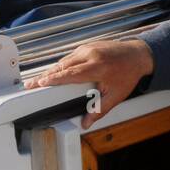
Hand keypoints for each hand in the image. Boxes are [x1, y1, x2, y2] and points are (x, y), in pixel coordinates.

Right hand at [23, 37, 154, 129]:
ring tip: (40, 81)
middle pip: (62, 66)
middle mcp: (91, 55)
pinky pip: (71, 56)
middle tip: (31, 84)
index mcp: (97, 67)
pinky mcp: (87, 46)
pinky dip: (62, 65)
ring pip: (65, 60)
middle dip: (46, 75)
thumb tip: (86, 123)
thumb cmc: (128, 74)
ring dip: (53, 70)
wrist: (138, 55)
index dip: (53, 79)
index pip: (70, 73)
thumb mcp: (116, 95)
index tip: (40, 83)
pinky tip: (57, 73)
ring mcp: (88, 48)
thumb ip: (100, 110)